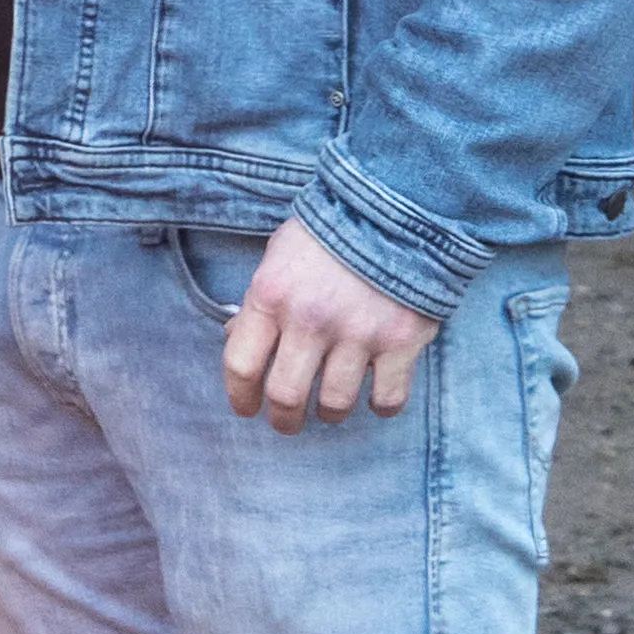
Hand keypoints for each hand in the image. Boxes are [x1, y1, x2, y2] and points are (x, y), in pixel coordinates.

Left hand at [219, 216, 437, 429]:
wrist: (397, 210)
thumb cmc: (330, 232)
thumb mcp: (278, 257)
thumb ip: (259, 301)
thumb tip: (234, 338)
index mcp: (271, 295)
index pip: (240, 363)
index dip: (239, 395)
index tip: (246, 409)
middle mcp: (309, 320)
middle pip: (285, 394)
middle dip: (282, 419)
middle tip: (286, 423)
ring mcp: (357, 334)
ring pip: (334, 402)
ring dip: (329, 412)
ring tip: (330, 407)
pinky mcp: (400, 343)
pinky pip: (387, 398)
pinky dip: (380, 406)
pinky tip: (375, 397)